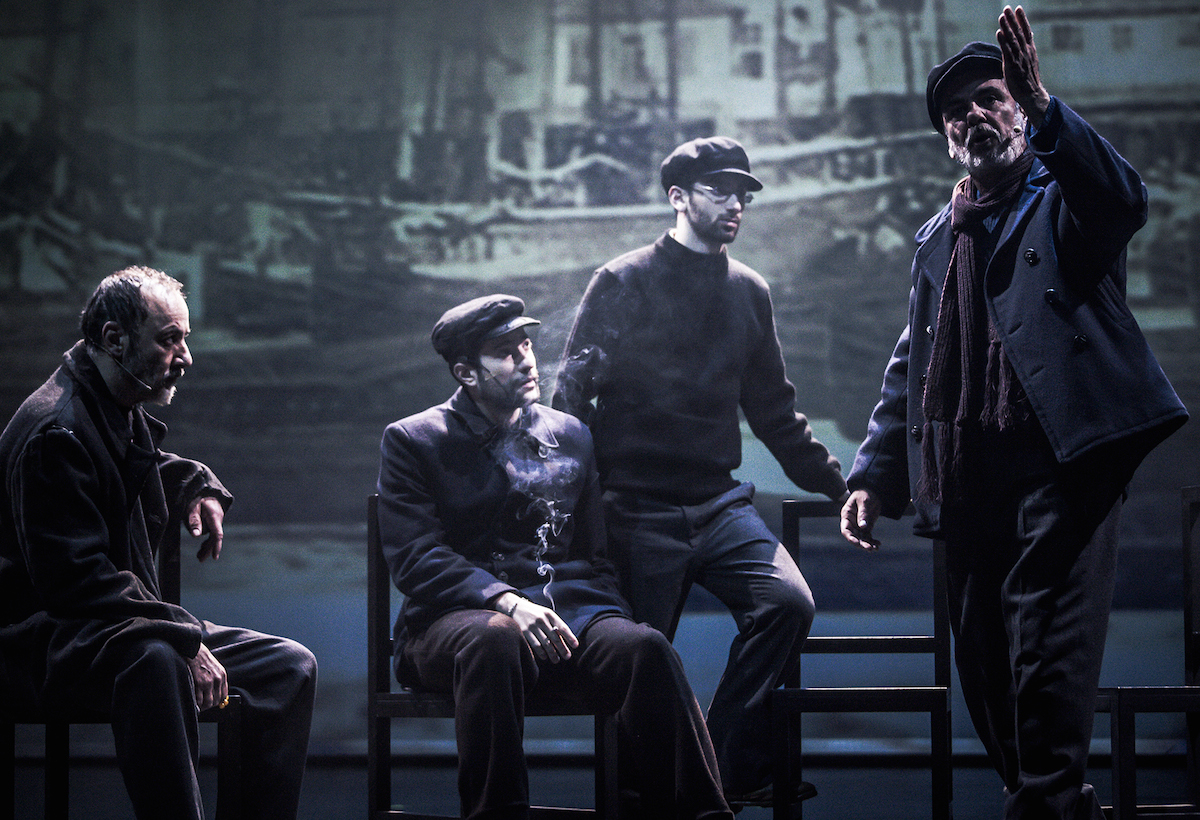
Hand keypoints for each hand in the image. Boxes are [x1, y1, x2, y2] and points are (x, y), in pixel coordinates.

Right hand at [186, 644, 227, 710]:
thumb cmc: (203, 659)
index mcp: (223, 675)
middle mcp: (218, 679)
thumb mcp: (215, 668)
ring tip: (199, 707)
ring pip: (209, 702)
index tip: (212, 704)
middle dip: (210, 706)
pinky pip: (199, 699)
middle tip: (204, 707)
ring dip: (203, 707)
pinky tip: (194, 704)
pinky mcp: (199, 683)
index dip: (218, 702)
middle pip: (217, 700)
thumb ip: (217, 679)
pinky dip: (197, 704)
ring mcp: (209, 682)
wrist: (194, 651)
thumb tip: (216, 692)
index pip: (224, 695)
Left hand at [187, 495, 223, 560]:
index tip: (215, 556)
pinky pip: (212, 533)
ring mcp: (216, 521)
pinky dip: (207, 541)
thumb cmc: (198, 498)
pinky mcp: (213, 521)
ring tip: (199, 557)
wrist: (206, 490)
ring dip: (207, 547)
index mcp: (214, 517)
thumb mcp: (193, 508)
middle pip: (215, 538)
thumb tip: (195, 535)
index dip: (216, 546)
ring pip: (213, 537)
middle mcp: (218, 520)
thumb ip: (194, 521)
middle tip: (200, 559)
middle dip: (208, 549)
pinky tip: (202, 548)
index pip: (217, 534)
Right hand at [499, 595, 578, 662]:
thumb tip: (565, 640)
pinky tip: (545, 657)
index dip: (570, 637)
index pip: (562, 627)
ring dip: (552, 653)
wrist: (516, 607)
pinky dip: (541, 652)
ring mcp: (532, 626)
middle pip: (554, 637)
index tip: (575, 645)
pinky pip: (535, 645)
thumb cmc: (535, 613)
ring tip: (556, 660)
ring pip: (545, 643)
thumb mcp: (546, 614)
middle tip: (567, 656)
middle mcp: (541, 619)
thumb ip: (554, 624)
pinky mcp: (524, 632)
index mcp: (549, 614)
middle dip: (562, 648)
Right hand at [840, 489, 881, 550]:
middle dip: (861, 543)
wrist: (873, 491)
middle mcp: (851, 522)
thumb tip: (863, 527)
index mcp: (847, 515)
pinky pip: (868, 536)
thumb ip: (863, 514)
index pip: (846, 530)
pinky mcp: (866, 526)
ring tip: (876, 548)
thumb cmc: (865, 494)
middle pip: (854, 536)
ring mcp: (859, 525)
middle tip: (869, 548)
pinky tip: (878, 544)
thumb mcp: (864, 502)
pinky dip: (872, 541)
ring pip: (861, 538)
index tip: (858, 543)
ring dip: (868, 544)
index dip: (850, 538)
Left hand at [997, 5, 1049, 126]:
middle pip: (1019, 32)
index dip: (1022, 19)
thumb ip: (1024, 51)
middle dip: (1013, 19)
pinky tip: (999, 33)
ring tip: (1002, 16)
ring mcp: (1020, 59)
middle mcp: (1026, 52)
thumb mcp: (1028, 62)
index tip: (1018, 8)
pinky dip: (1003, 41)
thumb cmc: (1028, 80)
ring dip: (1007, 27)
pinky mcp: (1013, 66)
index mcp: (1030, 50)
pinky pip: (1007, 52)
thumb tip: (1022, 40)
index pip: (1026, 31)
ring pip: (1013, 40)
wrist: (1032, 95)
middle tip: (1007, 8)